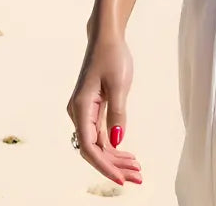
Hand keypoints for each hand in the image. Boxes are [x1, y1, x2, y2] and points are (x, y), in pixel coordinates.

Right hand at [67, 32, 142, 186]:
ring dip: (115, 157)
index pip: (90, 147)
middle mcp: (78, 113)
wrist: (106, 37)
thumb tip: (116, 141)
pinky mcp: (92, 109)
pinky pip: (100, 133)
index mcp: (81, 108)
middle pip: (94, 149)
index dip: (105, 166)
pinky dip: (113, 145)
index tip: (122, 179)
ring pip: (97, 143)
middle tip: (138, 176)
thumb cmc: (112, 56)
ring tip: (136, 168)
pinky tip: (127, 154)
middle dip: (114, 165)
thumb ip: (117, 113)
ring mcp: (84, 112)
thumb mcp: (119, 84)